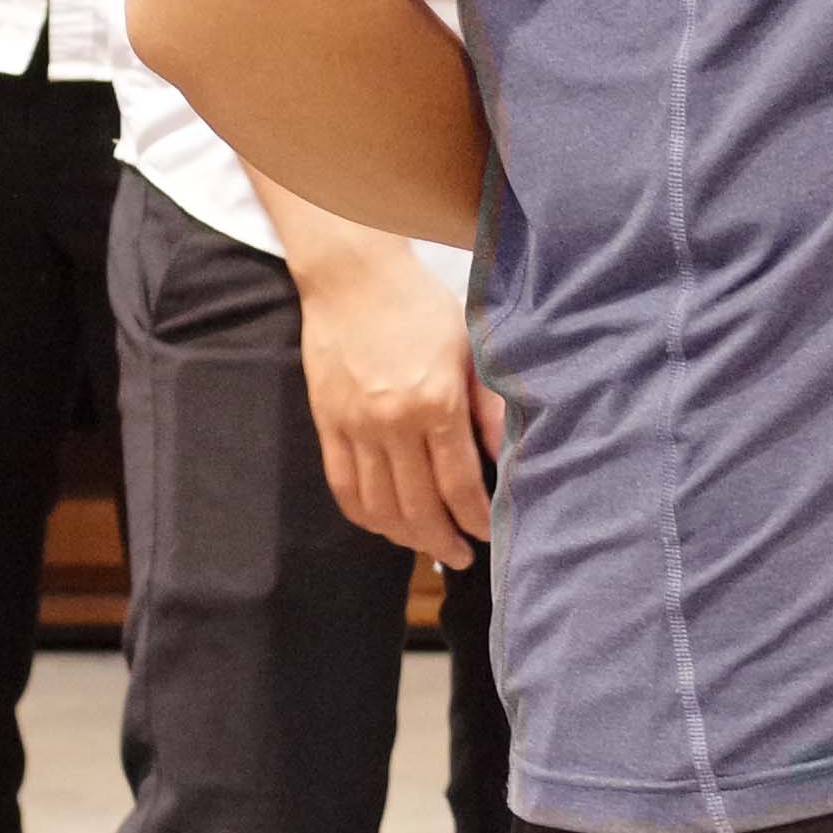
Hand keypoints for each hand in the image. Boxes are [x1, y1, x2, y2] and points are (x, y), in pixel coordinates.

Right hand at [286, 210, 501, 567]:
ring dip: (405, 537)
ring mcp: (354, 426)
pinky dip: (365, 516)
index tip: (487, 536)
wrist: (352, 275)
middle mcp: (392, 422)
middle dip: (442, 541)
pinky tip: (385, 524)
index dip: (474, 520)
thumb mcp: (470, 346)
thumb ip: (489, 406)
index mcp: (435, 402)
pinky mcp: (326, 424)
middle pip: (417, 507)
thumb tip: (505, 459)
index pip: (458, 484)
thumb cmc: (420, 305)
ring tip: (426, 546)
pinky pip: (343, 486)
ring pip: (378, 506)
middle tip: (461, 557)